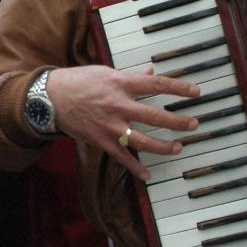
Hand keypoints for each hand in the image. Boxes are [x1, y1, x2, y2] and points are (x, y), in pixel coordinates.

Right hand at [48, 65, 200, 181]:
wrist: (50, 98)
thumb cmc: (77, 82)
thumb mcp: (105, 72)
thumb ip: (130, 75)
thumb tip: (150, 72)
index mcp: (120, 84)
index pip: (156, 85)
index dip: (178, 88)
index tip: (196, 92)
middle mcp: (118, 105)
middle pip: (155, 115)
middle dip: (178, 122)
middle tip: (193, 125)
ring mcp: (110, 125)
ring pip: (142, 140)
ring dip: (163, 146)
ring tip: (178, 147)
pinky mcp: (100, 140)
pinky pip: (121, 157)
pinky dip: (135, 168)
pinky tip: (147, 175)